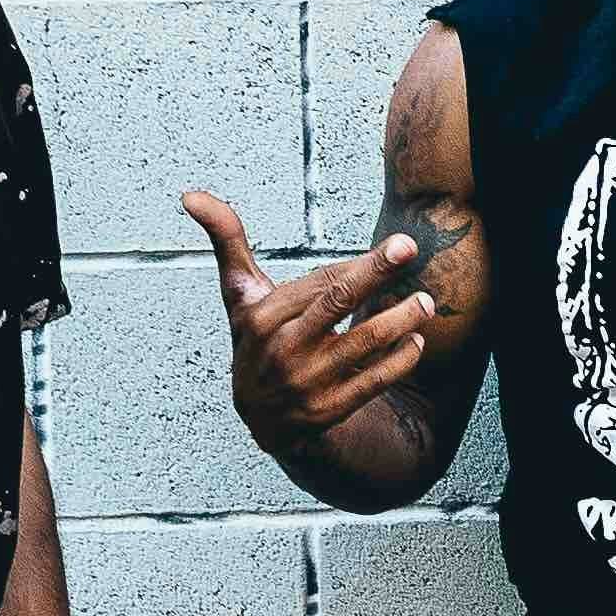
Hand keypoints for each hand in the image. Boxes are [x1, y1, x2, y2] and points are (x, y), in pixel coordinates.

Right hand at [184, 190, 437, 466]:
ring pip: (363, 343)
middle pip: (336, 303)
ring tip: (426, 303)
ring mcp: (306, 382)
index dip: (360, 264)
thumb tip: (190, 195)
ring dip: (400, 319)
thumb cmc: (256, 341)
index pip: (319, 282)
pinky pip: (373, 381)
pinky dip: (400, 361)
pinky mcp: (329, 411)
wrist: (261, 420)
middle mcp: (282, 349)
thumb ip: (226, 241)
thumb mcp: (239, 295)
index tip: (398, 245)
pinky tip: (416, 342)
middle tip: (410, 248)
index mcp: (261, 317)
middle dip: (376, 273)